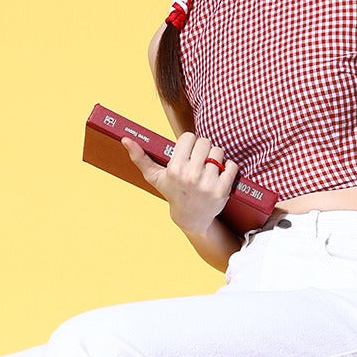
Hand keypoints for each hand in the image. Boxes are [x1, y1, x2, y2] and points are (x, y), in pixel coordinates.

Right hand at [121, 132, 238, 236]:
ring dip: (216, 158)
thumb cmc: (172, 192)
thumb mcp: (155, 177)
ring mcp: (207, 183)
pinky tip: (220, 174)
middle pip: (205, 142)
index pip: (189, 137)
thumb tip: (125, 139)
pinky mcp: (222, 190)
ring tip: (208, 168)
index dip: (189, 143)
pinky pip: (232, 165)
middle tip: (199, 160)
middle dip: (203, 149)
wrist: (191, 218)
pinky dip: (228, 168)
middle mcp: (191, 175)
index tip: (188, 152)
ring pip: (219, 152)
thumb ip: (140, 157)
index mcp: (175, 168)